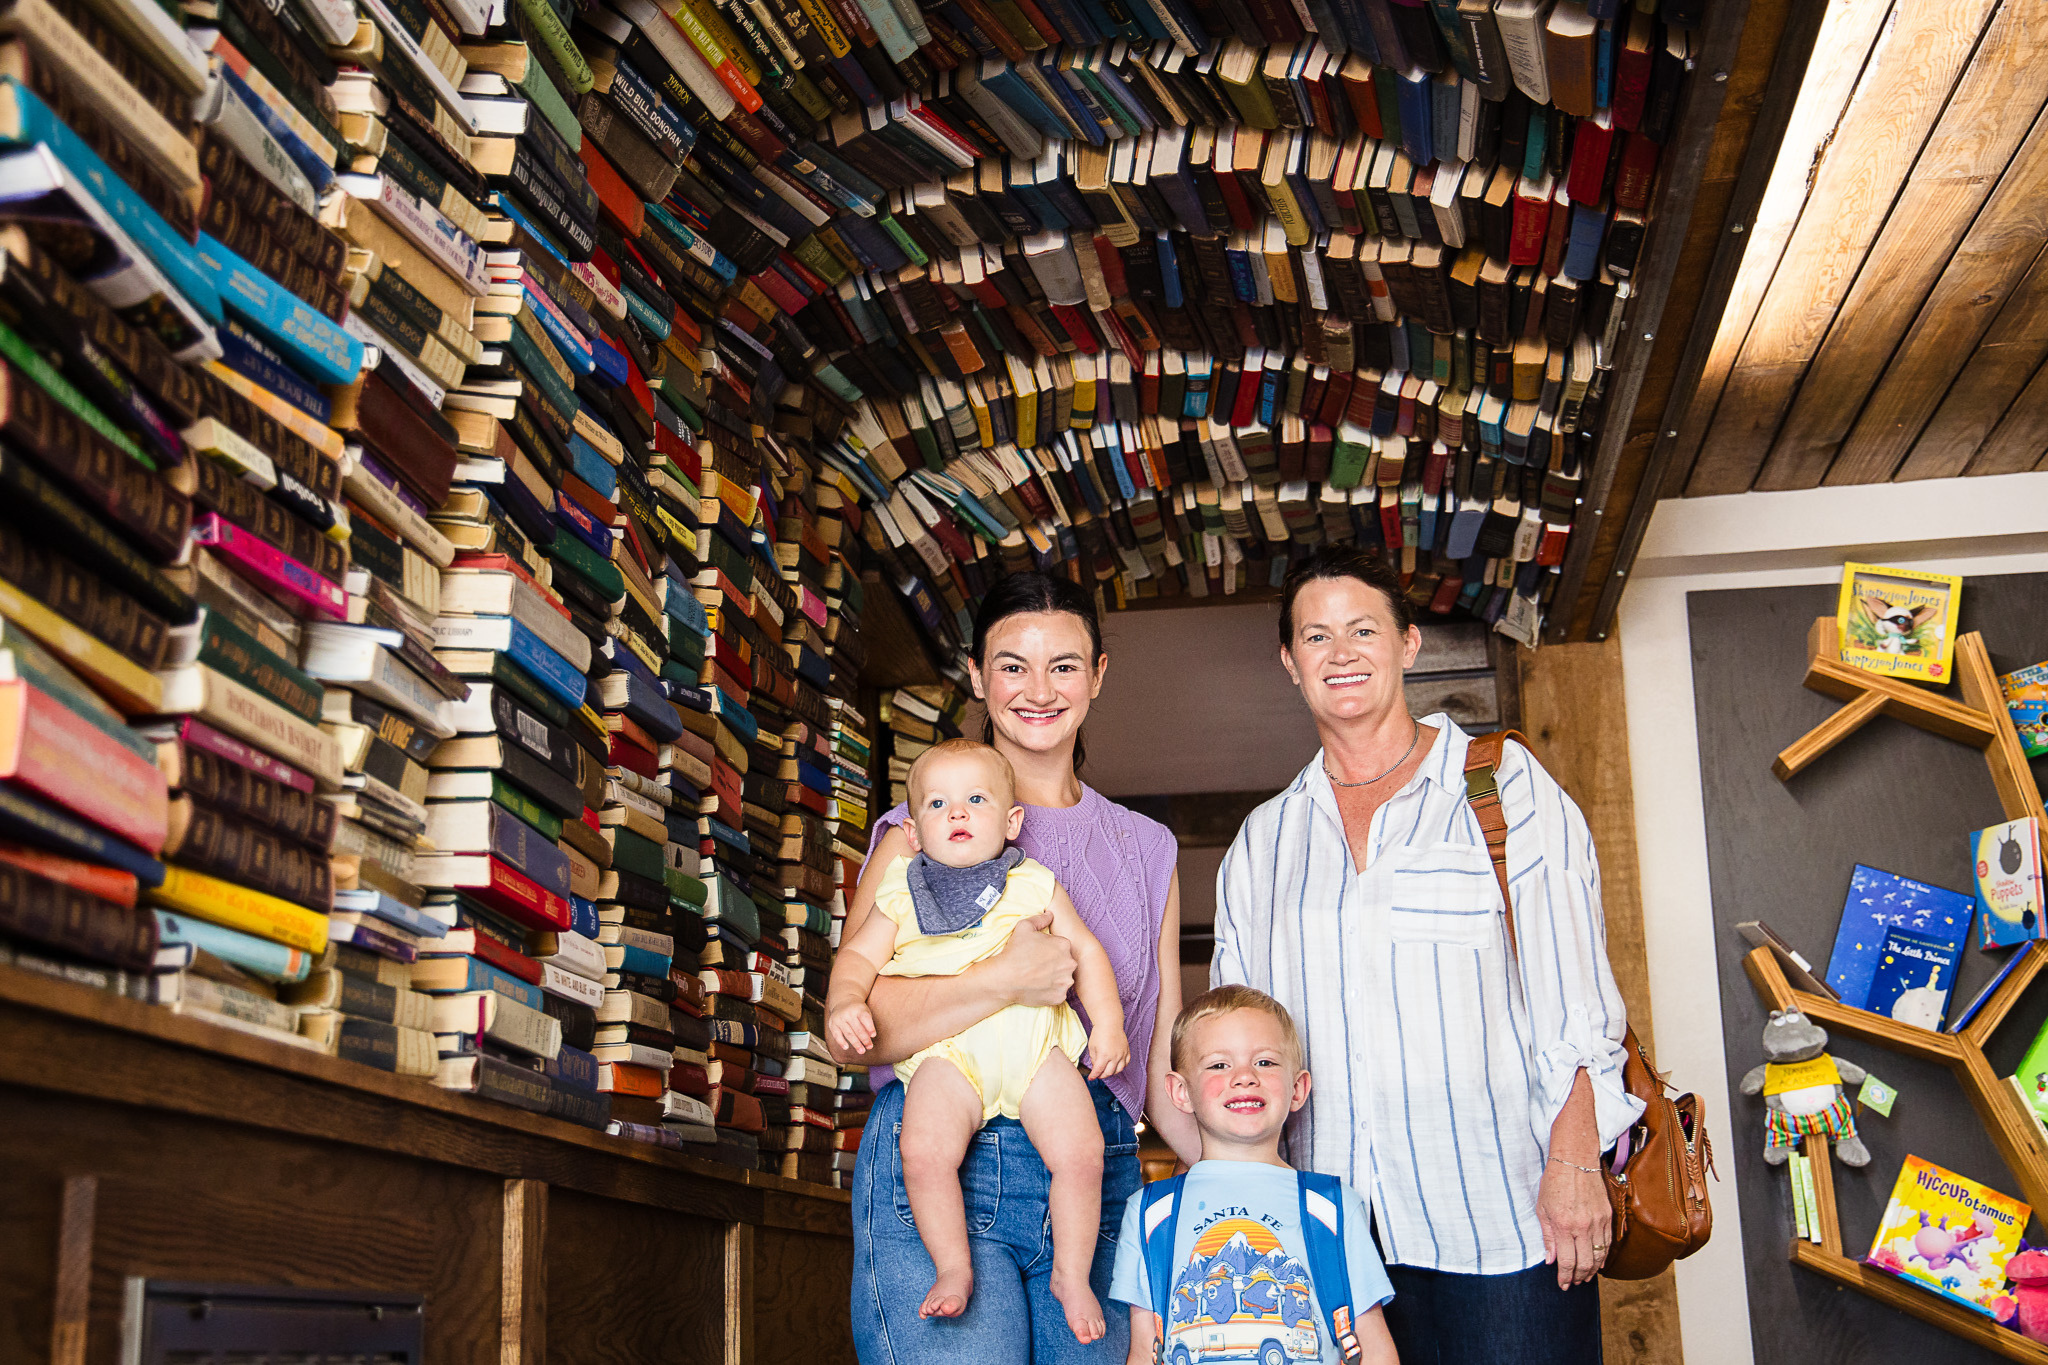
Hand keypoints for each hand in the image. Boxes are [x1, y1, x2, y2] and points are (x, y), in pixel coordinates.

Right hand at [827, 1001, 875, 1057]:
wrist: (843, 1001)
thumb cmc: (858, 1010)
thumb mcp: (865, 1012)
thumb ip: (868, 1024)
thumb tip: (870, 1037)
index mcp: (859, 1009)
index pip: (865, 1018)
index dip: (869, 1027)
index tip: (874, 1036)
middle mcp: (848, 1013)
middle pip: (858, 1028)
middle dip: (864, 1039)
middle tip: (870, 1047)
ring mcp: (840, 1019)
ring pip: (848, 1033)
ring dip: (856, 1043)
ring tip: (862, 1051)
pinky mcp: (832, 1024)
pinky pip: (836, 1035)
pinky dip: (841, 1042)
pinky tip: (846, 1048)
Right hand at [988, 911, 1076, 1007]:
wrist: (1005, 978)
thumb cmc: (1014, 951)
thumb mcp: (1024, 927)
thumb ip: (1040, 919)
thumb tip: (1050, 915)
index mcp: (1064, 945)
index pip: (1062, 946)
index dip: (1050, 949)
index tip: (1039, 953)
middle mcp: (1069, 963)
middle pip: (1065, 962)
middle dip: (1055, 963)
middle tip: (1038, 966)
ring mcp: (1065, 982)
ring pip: (1063, 978)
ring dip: (1054, 978)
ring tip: (1038, 977)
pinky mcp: (1059, 997)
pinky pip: (1058, 993)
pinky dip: (1050, 991)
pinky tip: (1038, 987)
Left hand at [1086, 1026, 1128, 1078]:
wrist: (1110, 1023)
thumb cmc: (1099, 1034)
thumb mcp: (1092, 1047)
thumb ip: (1094, 1059)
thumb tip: (1096, 1067)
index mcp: (1104, 1055)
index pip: (1098, 1070)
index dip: (1094, 1075)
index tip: (1091, 1077)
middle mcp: (1114, 1057)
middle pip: (1109, 1072)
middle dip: (1102, 1075)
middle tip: (1098, 1074)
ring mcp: (1122, 1054)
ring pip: (1118, 1070)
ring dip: (1112, 1072)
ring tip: (1106, 1070)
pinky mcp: (1127, 1051)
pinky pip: (1126, 1063)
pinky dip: (1121, 1066)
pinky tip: (1116, 1065)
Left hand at [1536, 1157, 1610, 1288]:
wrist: (1575, 1161)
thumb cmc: (1554, 1182)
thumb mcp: (1542, 1209)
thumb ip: (1547, 1237)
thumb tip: (1550, 1260)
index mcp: (1563, 1225)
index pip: (1566, 1261)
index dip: (1565, 1277)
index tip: (1563, 1284)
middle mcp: (1582, 1226)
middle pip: (1584, 1263)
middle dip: (1579, 1278)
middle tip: (1574, 1283)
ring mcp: (1597, 1222)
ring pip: (1598, 1256)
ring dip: (1592, 1270)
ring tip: (1585, 1277)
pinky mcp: (1607, 1216)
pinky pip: (1607, 1243)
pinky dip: (1603, 1256)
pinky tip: (1597, 1263)